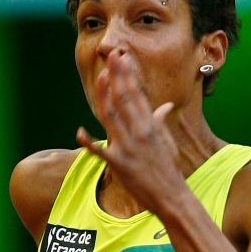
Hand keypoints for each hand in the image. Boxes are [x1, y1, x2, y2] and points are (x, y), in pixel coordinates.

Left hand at [76, 50, 180, 212]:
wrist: (171, 196)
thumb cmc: (170, 170)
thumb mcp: (167, 142)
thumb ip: (161, 121)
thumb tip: (165, 106)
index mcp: (151, 125)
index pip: (138, 94)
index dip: (129, 74)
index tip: (123, 58)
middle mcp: (140, 132)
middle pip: (125, 98)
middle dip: (118, 75)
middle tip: (111, 55)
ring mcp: (129, 147)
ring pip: (112, 116)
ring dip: (105, 95)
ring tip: (101, 76)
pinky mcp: (120, 163)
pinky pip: (101, 151)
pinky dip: (88, 142)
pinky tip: (79, 131)